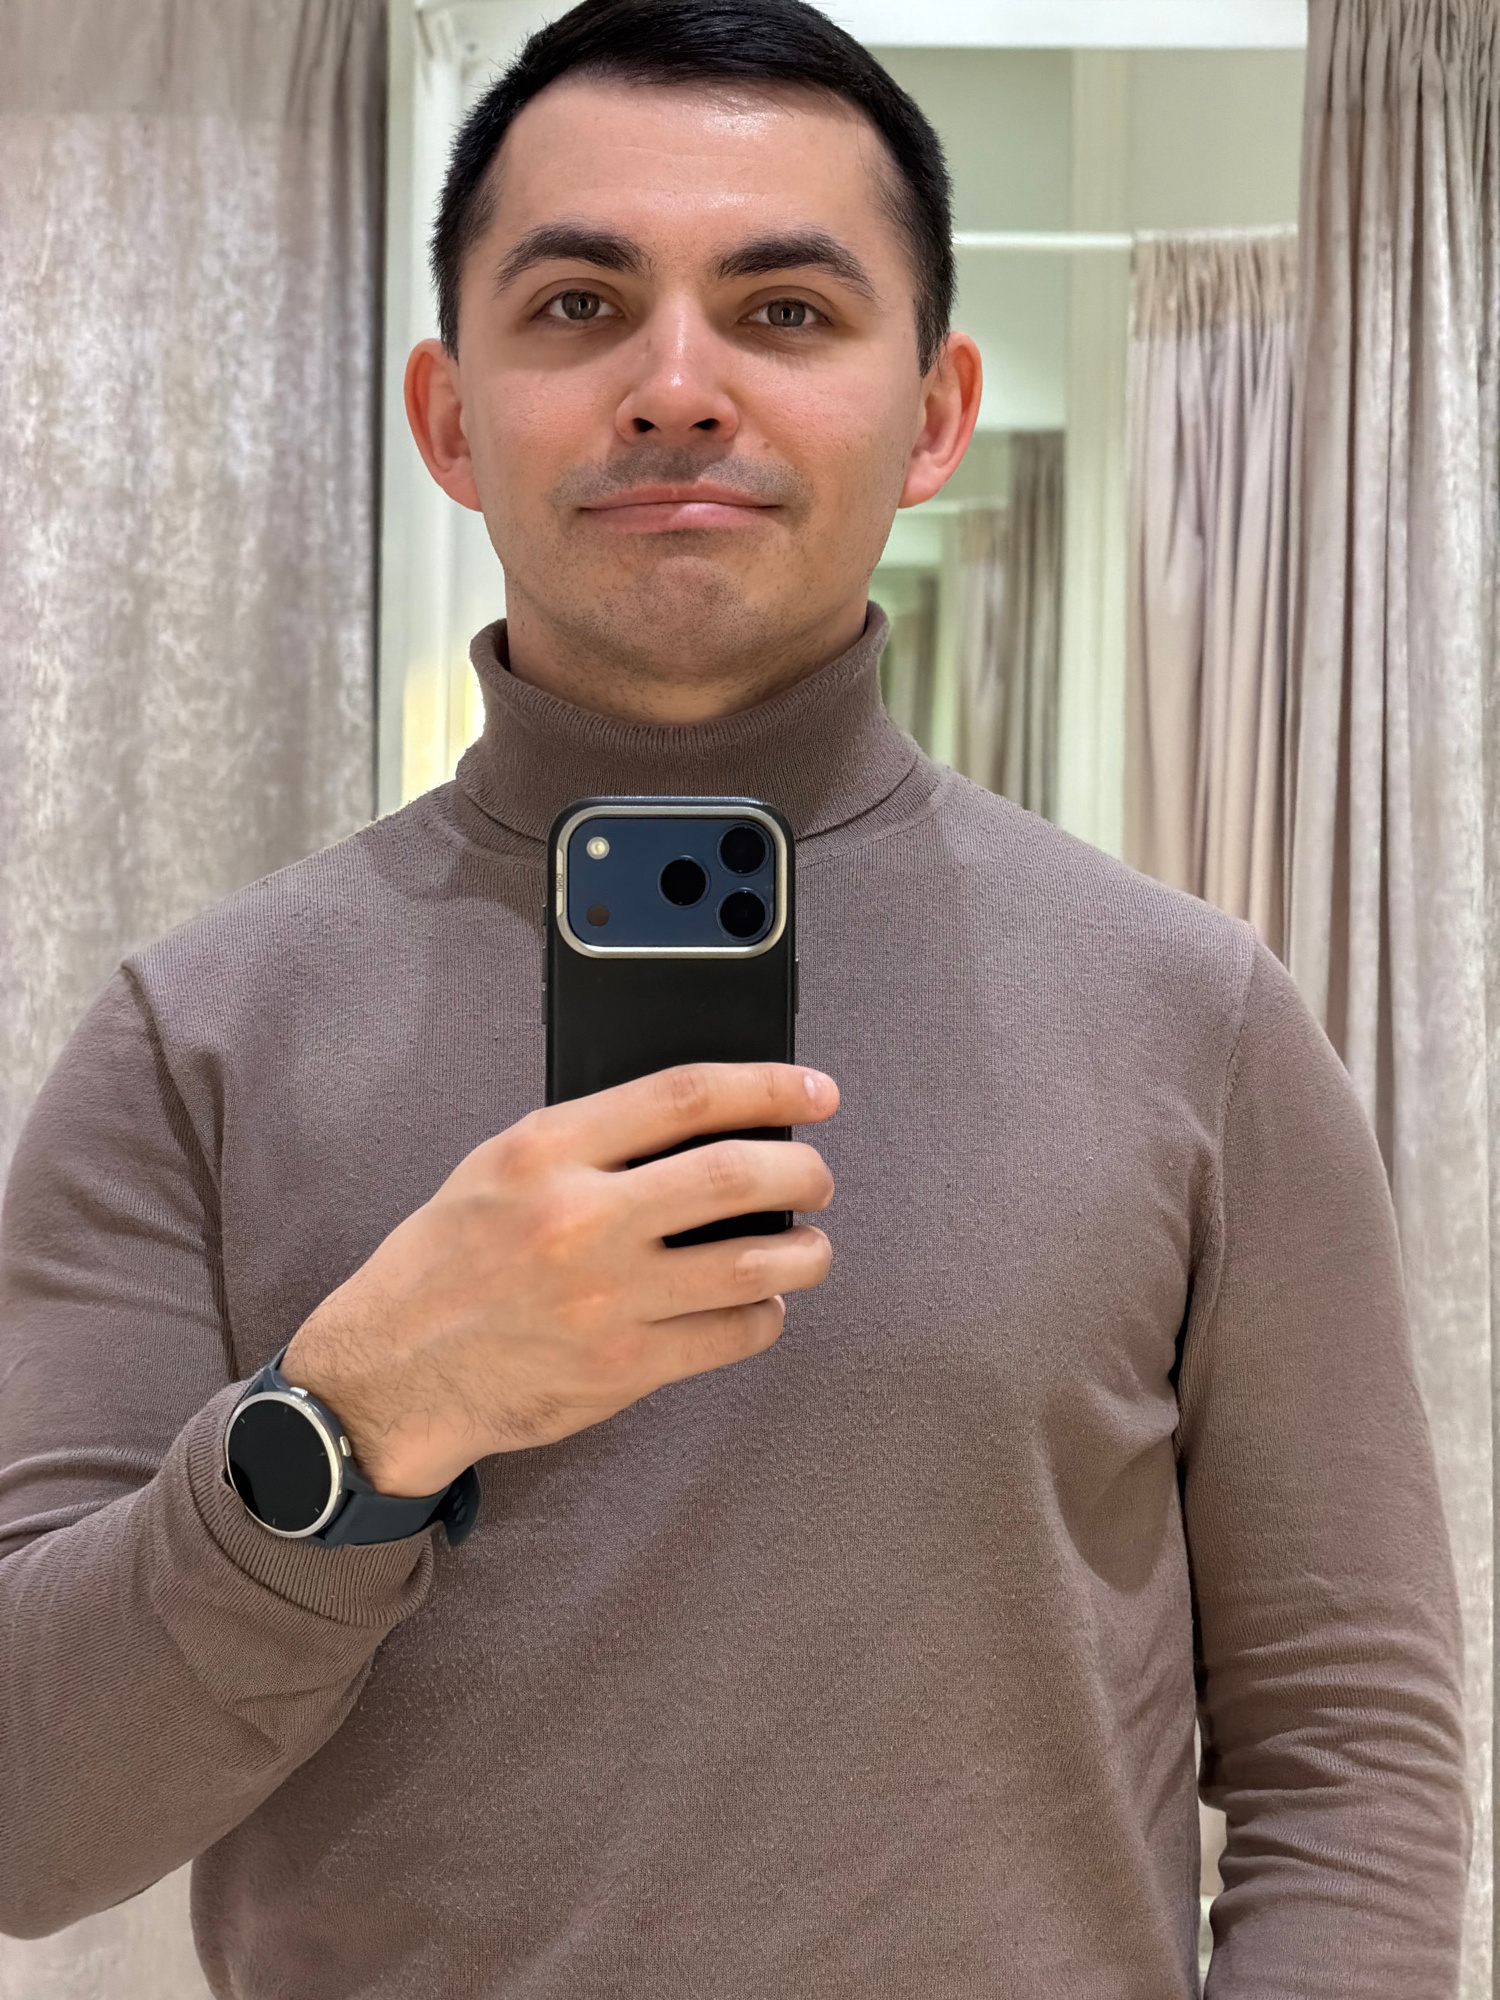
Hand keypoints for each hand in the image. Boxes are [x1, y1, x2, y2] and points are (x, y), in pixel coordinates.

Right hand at [280, 1063, 837, 1495]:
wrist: (393, 1370)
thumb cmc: (448, 1261)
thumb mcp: (501, 1165)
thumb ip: (594, 1137)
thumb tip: (711, 1122)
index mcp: (548, 1149)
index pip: (687, 1095)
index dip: (769, 1085)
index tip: (816, 1091)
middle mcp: (580, 1219)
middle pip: (736, 1174)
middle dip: (804, 1171)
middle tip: (818, 1179)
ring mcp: (605, 1298)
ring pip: (753, 1264)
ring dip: (805, 1254)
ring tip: (808, 1249)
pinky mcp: (621, 1369)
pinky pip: (732, 1336)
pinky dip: (764, 1318)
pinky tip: (758, 1307)